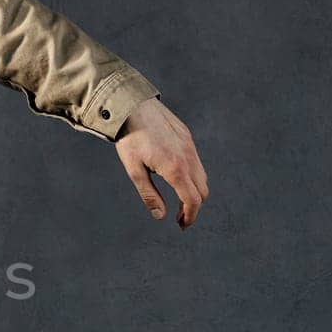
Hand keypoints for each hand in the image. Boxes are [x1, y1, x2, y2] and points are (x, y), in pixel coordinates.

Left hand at [115, 97, 208, 229]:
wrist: (131, 105)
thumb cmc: (129, 138)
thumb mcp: (134, 170)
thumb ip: (149, 195)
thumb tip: (160, 216)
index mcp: (175, 168)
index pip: (192, 200)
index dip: (190, 216)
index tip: (182, 225)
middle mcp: (188, 157)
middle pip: (202, 190)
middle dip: (193, 207)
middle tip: (180, 217)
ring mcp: (190, 146)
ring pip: (202, 176)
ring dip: (194, 191)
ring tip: (179, 200)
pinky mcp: (187, 137)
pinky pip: (197, 162)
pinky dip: (193, 176)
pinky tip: (177, 178)